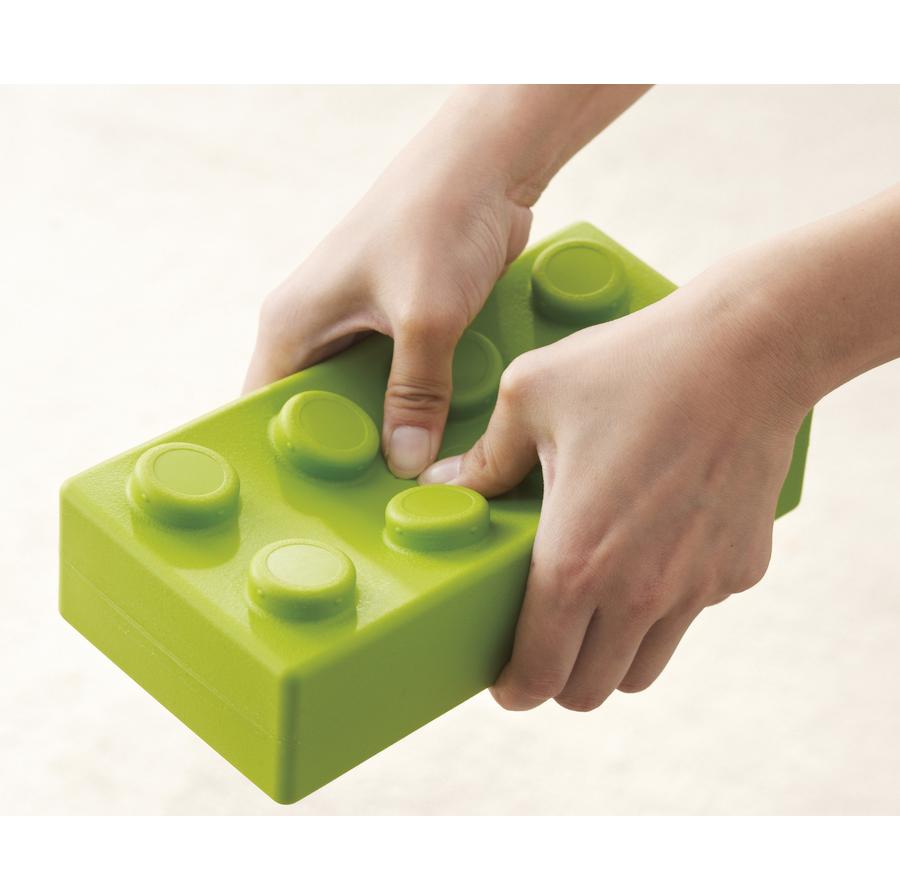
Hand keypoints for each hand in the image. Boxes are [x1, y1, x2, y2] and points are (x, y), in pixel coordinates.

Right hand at [244, 125, 531, 476]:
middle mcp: (318, 328)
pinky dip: (417, 409)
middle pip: (318, 412)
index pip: (264, 408)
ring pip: (363, 400)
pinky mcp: (399, 324)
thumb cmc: (437, 221)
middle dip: (346, 455)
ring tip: (411, 487)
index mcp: (294, 323)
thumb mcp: (426, 317)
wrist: (486, 165)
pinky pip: (400, 382)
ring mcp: (359, 327)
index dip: (285, 459)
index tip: (314, 508)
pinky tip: (442, 442)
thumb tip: (405, 465)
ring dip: (387, 434)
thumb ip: (414, 394)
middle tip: (375, 510)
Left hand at [421, 261, 809, 709]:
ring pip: (643, 668)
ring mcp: (697, 587)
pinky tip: (651, 550)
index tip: (505, 679)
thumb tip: (441, 486)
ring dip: (611, 656)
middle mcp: (640, 592)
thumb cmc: (632, 368)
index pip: (538, 672)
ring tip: (593, 607)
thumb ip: (483, 459)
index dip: (513, 688)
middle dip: (557, 679)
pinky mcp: (737, 569)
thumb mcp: (531, 398)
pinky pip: (690, 614)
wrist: (747, 352)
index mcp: (576, 561)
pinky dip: (664, 606)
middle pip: (590, 691)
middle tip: (542, 639)